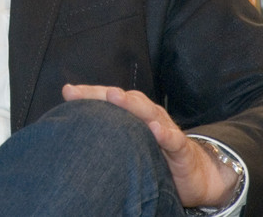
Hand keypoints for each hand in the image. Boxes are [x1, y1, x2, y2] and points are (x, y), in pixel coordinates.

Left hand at [62, 84, 239, 207]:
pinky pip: (174, 139)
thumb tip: (73, 126)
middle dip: (103, 94)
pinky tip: (156, 130)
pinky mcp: (181, 148)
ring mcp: (165, 128)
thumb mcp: (129, 140)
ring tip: (115, 97)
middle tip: (84, 91)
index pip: (108, 99)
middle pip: (125, 100)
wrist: (195, 172)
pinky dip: (165, 133)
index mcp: (132, 113)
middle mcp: (147, 115)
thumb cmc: (155, 152)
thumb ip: (106, 129)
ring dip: (131, 104)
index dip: (88, 94)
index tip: (67, 92)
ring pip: (148, 112)